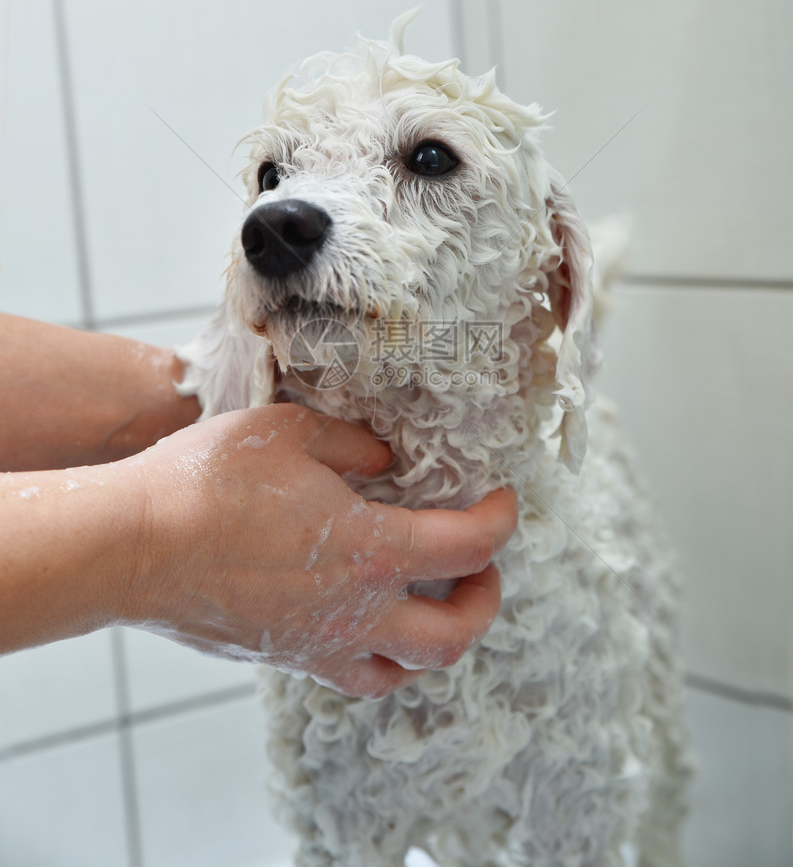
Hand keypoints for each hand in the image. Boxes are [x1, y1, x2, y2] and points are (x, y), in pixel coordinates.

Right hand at [122, 404, 516, 697]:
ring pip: (405, 670)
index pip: (470, 547)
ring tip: (432, 604)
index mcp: (371, 550)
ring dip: (437, 640)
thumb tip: (385, 460)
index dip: (501, 521)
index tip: (501, 501)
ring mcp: (319, 644)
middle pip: (455, 634)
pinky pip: (352, 674)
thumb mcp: (292, 434)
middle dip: (485, 599)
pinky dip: (380, 655)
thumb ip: (353, 444)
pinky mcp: (285, 657)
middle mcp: (356, 611)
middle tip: (481, 567)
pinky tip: (366, 619)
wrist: (133, 544)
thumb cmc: (207, 483)